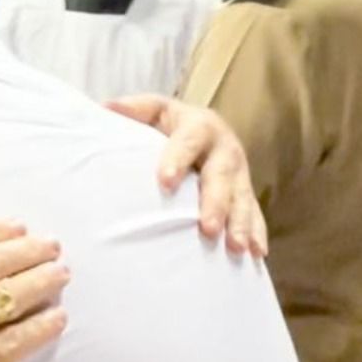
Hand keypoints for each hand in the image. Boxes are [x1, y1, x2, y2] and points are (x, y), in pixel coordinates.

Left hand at [106, 93, 266, 256]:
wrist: (203, 128)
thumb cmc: (168, 124)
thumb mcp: (153, 110)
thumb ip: (133, 110)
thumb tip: (105, 107)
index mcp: (198, 125)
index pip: (188, 141)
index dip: (177, 160)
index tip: (165, 182)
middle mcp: (223, 147)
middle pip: (221, 175)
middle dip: (215, 202)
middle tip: (207, 228)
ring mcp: (239, 171)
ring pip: (241, 197)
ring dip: (239, 223)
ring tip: (234, 247)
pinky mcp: (245, 191)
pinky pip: (254, 213)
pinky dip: (256, 232)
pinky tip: (256, 254)